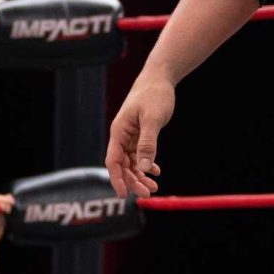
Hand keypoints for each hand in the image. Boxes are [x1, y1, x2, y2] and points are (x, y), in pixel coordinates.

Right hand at [106, 77, 174, 198]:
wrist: (160, 78)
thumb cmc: (154, 95)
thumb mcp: (152, 120)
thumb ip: (148, 144)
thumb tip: (143, 168)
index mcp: (119, 132)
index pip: (113, 161)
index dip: (117, 179)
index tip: (123, 195)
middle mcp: (122, 136)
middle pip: (123, 165)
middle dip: (133, 181)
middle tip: (148, 193)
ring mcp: (130, 135)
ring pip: (132, 162)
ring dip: (141, 175)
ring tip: (155, 186)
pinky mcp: (140, 134)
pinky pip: (140, 154)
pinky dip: (147, 164)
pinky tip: (156, 171)